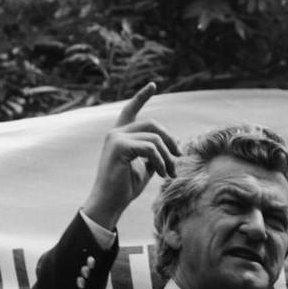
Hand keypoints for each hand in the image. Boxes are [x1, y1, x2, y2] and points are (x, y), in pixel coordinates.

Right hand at [82, 82, 180, 229]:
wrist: (109, 203)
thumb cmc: (124, 188)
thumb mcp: (144, 168)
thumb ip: (154, 154)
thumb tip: (173, 145)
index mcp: (120, 136)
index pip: (130, 110)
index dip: (141, 96)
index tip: (153, 85)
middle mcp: (116, 133)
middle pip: (152, 124)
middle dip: (170, 140)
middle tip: (178, 158)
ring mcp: (116, 138)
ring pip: (154, 138)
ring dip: (167, 157)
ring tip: (170, 173)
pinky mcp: (118, 147)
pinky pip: (150, 148)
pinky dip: (161, 161)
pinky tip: (162, 174)